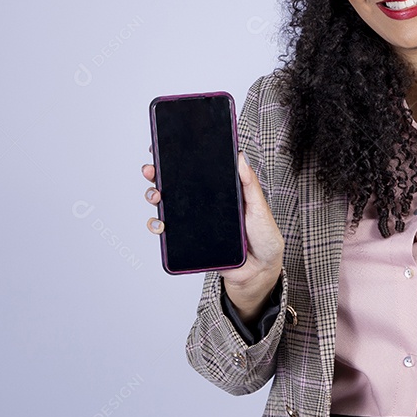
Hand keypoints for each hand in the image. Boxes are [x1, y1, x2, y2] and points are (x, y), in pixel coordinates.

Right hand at [141, 152, 283, 320]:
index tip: (165, 146)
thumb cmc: (264, 238)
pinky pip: (169, 233)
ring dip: (154, 196)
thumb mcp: (260, 208)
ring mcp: (195, 223)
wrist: (259, 271)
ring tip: (156, 196)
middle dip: (158, 174)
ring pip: (166, 205)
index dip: (179, 158)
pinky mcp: (190, 242)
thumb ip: (250, 185)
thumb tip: (240, 157)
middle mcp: (205, 205)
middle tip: (152, 170)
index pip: (197, 171)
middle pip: (175, 185)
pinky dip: (158, 226)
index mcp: (221, 192)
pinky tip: (161, 224)